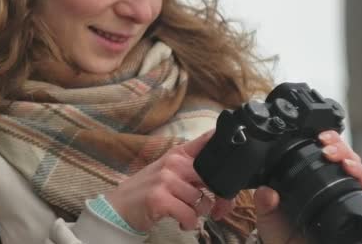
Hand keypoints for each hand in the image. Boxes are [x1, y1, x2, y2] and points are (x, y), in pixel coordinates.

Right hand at [104, 130, 232, 231]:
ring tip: (186, 214)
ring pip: (201, 201)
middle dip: (220, 198)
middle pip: (211, 178)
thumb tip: (220, 174)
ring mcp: (165, 180)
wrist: (120, 206)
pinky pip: (189, 215)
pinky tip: (181, 222)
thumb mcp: (168, 171)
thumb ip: (192, 168)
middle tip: (219, 210)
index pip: (206, 140)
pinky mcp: (160, 199)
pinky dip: (188, 223)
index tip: (241, 139)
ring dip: (198, 214)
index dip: (225, 139)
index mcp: (178, 154)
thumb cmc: (148, 190)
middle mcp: (172, 163)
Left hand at [255, 130, 361, 243]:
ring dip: (350, 157)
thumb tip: (266, 192)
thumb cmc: (283, 235)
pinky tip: (351, 171)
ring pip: (357, 170)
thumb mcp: (269, 216)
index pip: (322, 155)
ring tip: (338, 156)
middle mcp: (330, 186)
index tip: (318, 137)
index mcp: (308, 181)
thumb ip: (265, 202)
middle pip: (343, 157)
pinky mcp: (356, 210)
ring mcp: (344, 197)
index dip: (324, 142)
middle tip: (327, 145)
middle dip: (338, 145)